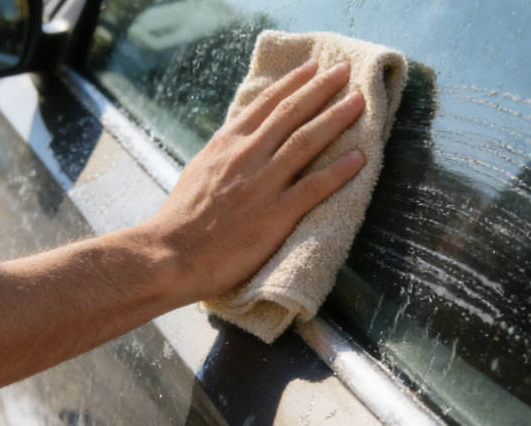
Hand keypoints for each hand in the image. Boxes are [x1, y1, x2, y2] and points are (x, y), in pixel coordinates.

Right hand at [145, 60, 365, 302]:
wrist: (170, 254)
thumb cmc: (181, 220)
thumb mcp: (198, 171)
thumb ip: (223, 154)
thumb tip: (238, 142)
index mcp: (226, 144)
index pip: (265, 104)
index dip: (292, 82)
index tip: (312, 68)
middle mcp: (247, 155)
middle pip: (291, 113)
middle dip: (322, 88)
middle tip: (345, 71)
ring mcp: (263, 184)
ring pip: (307, 140)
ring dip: (337, 118)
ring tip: (359, 101)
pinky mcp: (275, 214)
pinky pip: (314, 187)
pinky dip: (339, 171)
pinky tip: (360, 158)